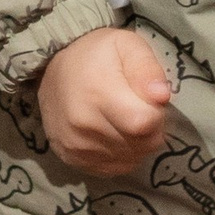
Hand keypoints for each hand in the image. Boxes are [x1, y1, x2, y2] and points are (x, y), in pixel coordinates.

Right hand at [39, 23, 173, 175]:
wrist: (53, 71)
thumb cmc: (95, 54)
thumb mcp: (126, 45)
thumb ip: (147, 68)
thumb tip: (162, 96)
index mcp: (98, 95)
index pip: (144, 123)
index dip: (157, 113)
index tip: (149, 100)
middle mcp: (83, 127)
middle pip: (140, 144)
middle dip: (150, 129)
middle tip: (137, 107)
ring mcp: (76, 148)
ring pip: (130, 159)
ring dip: (137, 143)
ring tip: (124, 119)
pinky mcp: (72, 160)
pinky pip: (114, 169)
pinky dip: (122, 155)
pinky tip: (114, 134)